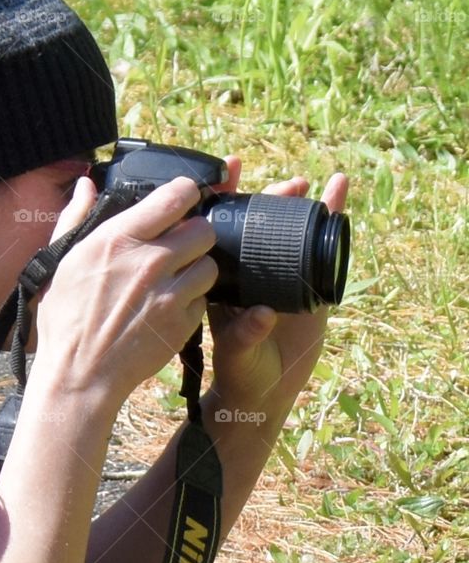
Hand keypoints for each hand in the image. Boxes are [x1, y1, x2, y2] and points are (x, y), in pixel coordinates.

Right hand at [35, 174, 217, 406]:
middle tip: (179, 246)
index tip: (182, 199)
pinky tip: (169, 307)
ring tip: (175, 279)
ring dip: (197, 269)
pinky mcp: (182, 323)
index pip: (175, 196)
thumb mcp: (61, 261)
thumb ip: (76, 217)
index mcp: (118, 239)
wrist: (80, 375)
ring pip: (210, 265)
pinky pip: (203, 300)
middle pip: (203, 230)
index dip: (185, 193)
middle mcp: (149, 261)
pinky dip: (192, 302)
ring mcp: (169, 294)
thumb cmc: (65, 319)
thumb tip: (86, 184)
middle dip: (194, 234)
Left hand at [205, 157, 349, 417]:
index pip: (223, 229)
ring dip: (300, 204)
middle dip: (273, 197)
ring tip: (312, 184)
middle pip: (262, 222)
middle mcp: (252, 270)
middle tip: (288, 184)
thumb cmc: (240, 370)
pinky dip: (332, 223)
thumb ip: (245, 334)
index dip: (226, 196)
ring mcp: (283, 275)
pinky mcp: (312, 285)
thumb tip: (262, 314)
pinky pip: (323, 250)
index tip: (230, 169)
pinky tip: (340, 193)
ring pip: (292, 231)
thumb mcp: (237, 353)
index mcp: (226, 278)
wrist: (265, 393)